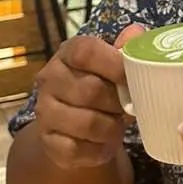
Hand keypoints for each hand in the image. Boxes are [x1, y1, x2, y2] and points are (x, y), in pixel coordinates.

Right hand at [34, 25, 141, 170]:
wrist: (73, 127)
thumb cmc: (100, 88)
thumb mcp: (112, 66)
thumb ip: (125, 50)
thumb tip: (137, 33)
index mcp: (68, 53)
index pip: (85, 51)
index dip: (114, 63)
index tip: (133, 77)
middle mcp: (50, 79)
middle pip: (91, 90)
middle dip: (118, 103)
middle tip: (129, 108)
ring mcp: (45, 112)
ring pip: (87, 123)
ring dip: (112, 128)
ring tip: (118, 125)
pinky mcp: (48, 142)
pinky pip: (79, 149)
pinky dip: (100, 150)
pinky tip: (104, 143)